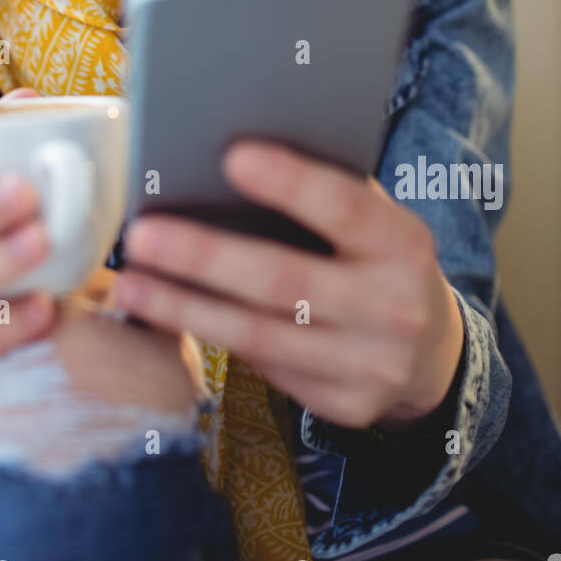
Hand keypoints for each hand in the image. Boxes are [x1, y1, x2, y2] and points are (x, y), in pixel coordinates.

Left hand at [112, 140, 464, 430]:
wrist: (431, 351)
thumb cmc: (376, 258)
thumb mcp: (373, 221)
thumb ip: (325, 194)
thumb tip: (228, 154)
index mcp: (405, 244)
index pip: (345, 208)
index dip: (291, 183)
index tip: (232, 155)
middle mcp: (394, 307)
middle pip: (285, 281)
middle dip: (205, 256)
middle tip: (143, 233)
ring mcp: (370, 365)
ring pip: (259, 335)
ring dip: (183, 308)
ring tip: (130, 284)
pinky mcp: (344, 405)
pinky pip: (264, 366)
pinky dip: (210, 336)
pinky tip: (165, 315)